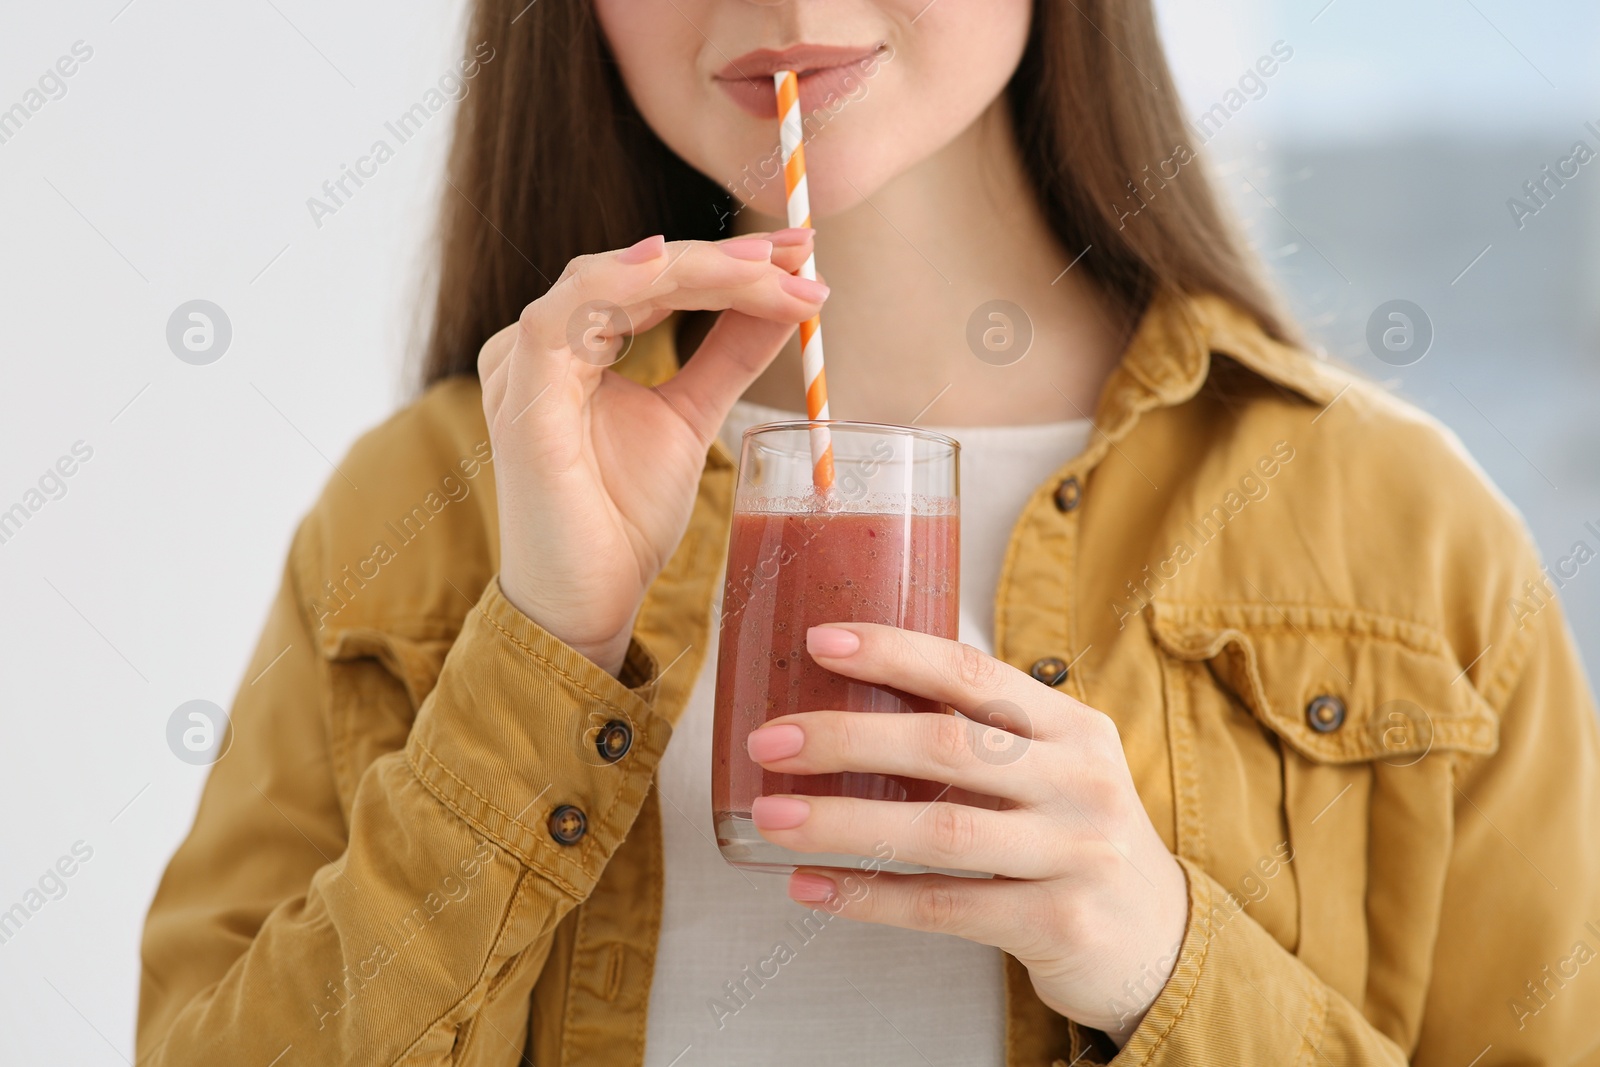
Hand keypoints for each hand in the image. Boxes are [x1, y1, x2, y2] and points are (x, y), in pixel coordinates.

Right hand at [478, 231, 826, 674]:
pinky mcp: (520, 397)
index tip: (800, 254)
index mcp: (578, 343)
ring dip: (693, 267)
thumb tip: (788, 302)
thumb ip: (728, 357)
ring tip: (766, 269)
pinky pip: (561, 318)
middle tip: (798, 252)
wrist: (586, 602)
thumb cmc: (622, 517)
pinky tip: (666, 266)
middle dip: (725, 258)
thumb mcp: (691, 419)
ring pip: (611, 280)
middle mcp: (545, 342)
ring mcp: (524, 365)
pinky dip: (616, 285)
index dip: (730, 262)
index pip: (658, 279)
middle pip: (639, 269)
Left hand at [744, 622, 1189, 1044]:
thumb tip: (853, 690)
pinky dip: (869, 898)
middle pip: (947, 745)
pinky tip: (812, 887)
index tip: (817, 642)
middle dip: (847, 738)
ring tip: (772, 819)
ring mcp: (1075, 854)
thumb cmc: (1073, 836)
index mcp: (1071, 726)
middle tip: (770, 741)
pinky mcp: (1058, 923)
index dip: (893, 652)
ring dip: (842, 823)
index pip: (973, 673)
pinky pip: (944, 907)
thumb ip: (980, 733)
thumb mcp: (1052, 768)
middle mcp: (1079, 781)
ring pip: (939, 831)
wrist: (1158, 939)